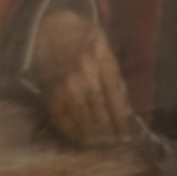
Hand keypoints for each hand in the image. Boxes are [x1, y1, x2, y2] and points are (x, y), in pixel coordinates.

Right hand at [14, 0, 128, 146]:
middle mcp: (81, 76)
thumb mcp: (106, 49)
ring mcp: (63, 87)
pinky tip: (80, 140)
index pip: (113, 97)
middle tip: (115, 145)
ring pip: (80, 117)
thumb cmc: (84, 39)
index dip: (120, 119)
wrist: (51, 29)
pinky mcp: (50, 94)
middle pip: (98, 111)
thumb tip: (123, 106)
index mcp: (100, 62)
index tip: (126, 135)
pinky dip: (72, 132)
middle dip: (108, 131)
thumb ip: (114, 75)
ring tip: (101, 146)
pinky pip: (61, 119)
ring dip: (93, 135)